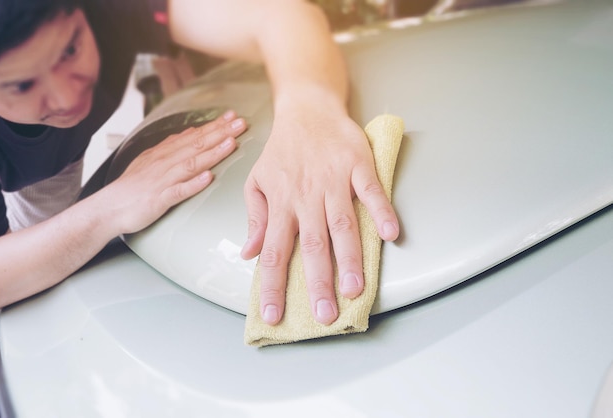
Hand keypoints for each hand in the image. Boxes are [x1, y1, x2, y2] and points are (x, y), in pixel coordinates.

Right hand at [104, 110, 246, 235]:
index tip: (233, 117)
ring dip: (212, 153)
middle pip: (197, 145)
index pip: (194, 135)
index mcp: (165, 153)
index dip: (215, 126)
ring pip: (192, 164)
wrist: (109, 208)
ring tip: (230, 144)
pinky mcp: (160, 199)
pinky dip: (194, 184)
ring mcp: (163, 180)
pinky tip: (208, 178)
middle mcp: (165, 163)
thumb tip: (191, 132)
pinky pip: (179, 190)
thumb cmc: (132, 187)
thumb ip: (172, 146)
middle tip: (241, 123)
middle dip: (221, 133)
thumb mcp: (151, 160)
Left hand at [241, 101, 398, 325]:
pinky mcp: (356, 166)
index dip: (273, 285)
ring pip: (341, 224)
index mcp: (280, 204)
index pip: (273, 252)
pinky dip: (381, 210)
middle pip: (311, 245)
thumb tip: (248, 254)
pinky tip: (391, 234)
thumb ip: (254, 218)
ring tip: (355, 289)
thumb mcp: (256, 182)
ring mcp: (333, 181)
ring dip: (349, 257)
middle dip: (317, 282)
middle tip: (325, 315)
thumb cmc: (281, 151)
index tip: (274, 316)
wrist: (306, 109)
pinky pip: (370, 191)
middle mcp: (305, 197)